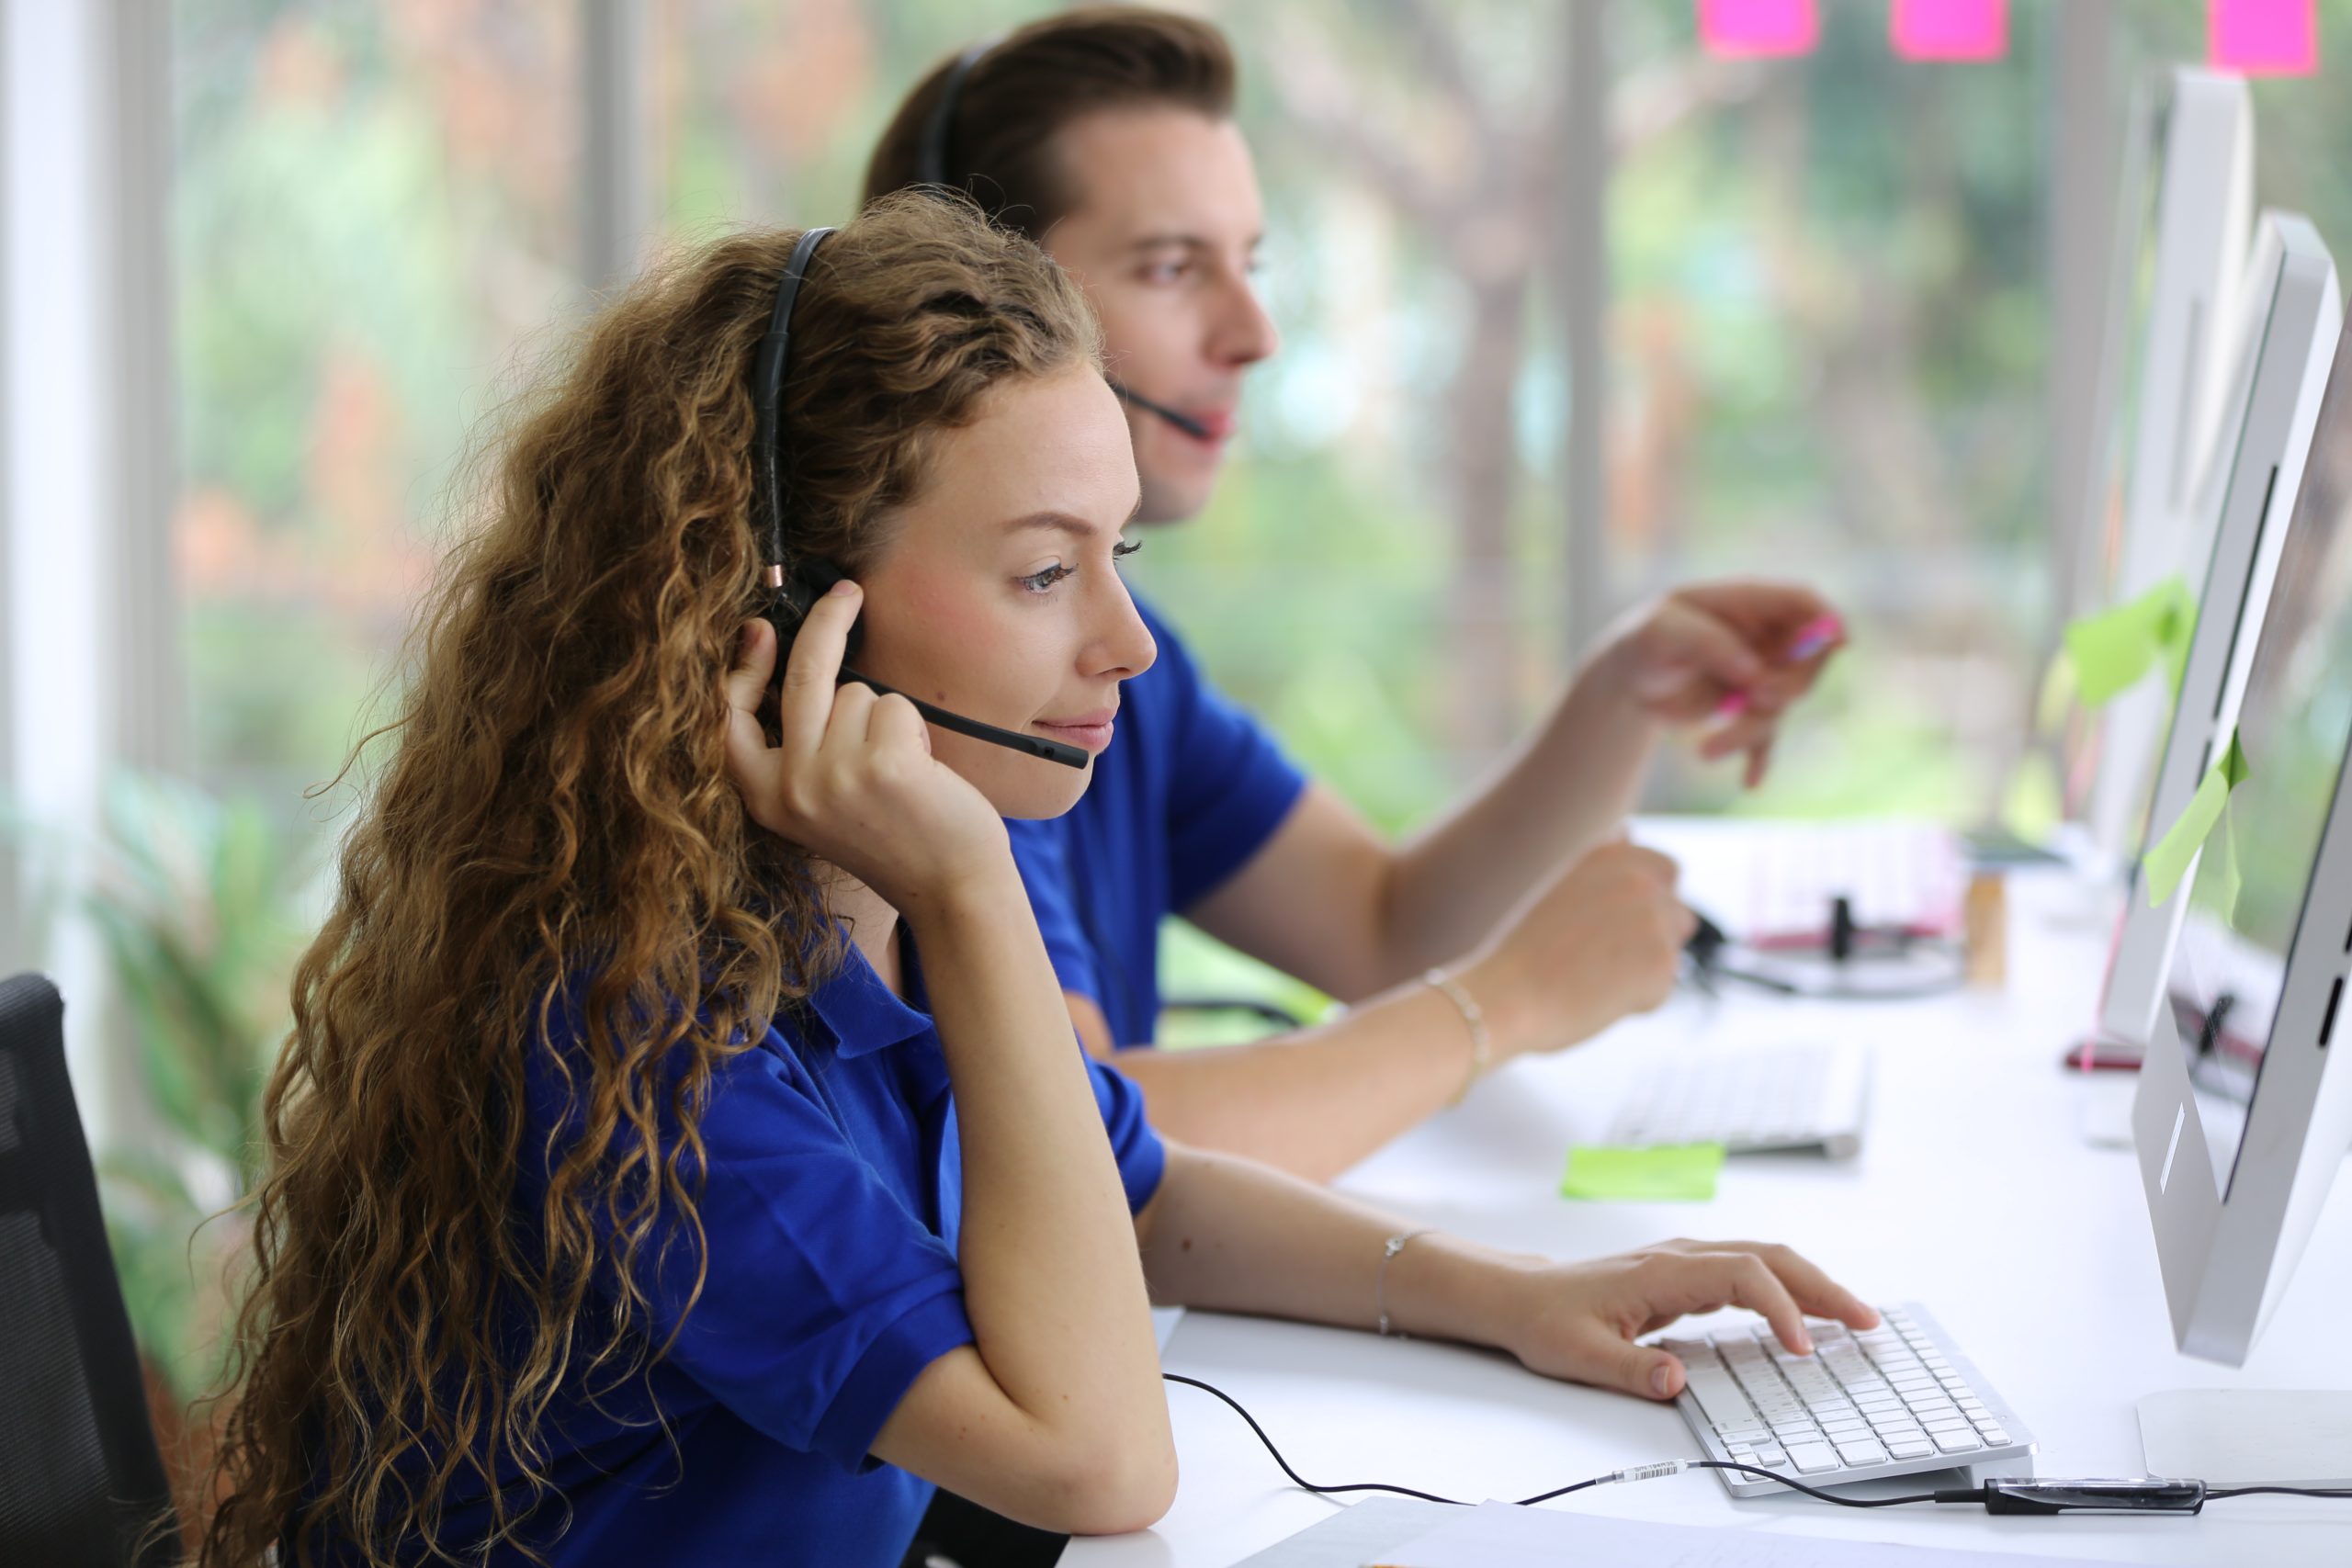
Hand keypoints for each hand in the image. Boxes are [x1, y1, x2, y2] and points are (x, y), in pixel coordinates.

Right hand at [721, 583, 1008, 909]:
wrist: (949, 887)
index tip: (759, 628)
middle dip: (827, 622)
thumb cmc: (894, 835)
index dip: (743, 669)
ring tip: (899, 767)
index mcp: (765, 798)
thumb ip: (800, 747)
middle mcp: (791, 788)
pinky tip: (919, 770)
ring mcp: (833, 776)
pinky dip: (911, 726)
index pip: (728, 720)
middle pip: (800, 677)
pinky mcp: (881, 765)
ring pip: (856, 693)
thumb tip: (794, 658)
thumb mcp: (822, 802)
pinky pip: (893, 706)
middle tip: (848, 593)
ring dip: (885, 716)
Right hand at [1461, 840, 1696, 1057]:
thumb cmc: (1523, 951)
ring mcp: (1654, 917)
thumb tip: (1628, 831)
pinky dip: (1636, 1002)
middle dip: (1655, 940)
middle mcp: (1637, 877)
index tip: (1617, 929)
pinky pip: (1662, 989)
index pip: (1666, 870)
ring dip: (1644, 971)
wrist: (1506, 994)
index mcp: (1610, 854)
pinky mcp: (1662, 960)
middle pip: (1678, 915)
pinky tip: (1596, 999)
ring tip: (1591, 979)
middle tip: (1603, 962)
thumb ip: (1603, 863)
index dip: (1650, 903)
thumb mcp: (1562, 887)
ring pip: (1670, 953)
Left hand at [1497, 1239, 1878, 1399]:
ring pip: (1764, 1260)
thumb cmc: (1549, 1321)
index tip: (1803, 1350)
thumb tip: (1677, 1383)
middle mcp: (1681, 1257)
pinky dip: (1788, 1290)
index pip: (1742, 1275)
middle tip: (1867, 1323)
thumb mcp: (1580, 1355)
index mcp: (1661, 1271)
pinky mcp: (1688, 1275)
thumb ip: (1630, 1370)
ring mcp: (1687, 1262)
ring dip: (1812, 1285)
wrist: (1523, 1297)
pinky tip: (1808, 1316)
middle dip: (1821, 1287)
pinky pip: (1750, 1274)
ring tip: (1856, 1319)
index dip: (1780, 1308)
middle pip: (1769, 1257)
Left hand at [1598, 580, 1843, 787]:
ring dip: (1750, 731)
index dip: (1826, 619)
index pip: (1802, 603)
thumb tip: (1757, 674)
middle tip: (1755, 699)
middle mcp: (1763, 639)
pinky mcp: (1748, 709)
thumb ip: (1711, 644)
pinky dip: (1759, 758)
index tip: (1838, 643)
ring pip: (1782, 705)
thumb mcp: (1663, 632)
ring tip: (1706, 750)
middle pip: (1808, 659)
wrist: (1628, 680)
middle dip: (1788, 685)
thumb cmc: (1644, 641)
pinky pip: (1767, 736)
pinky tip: (1751, 781)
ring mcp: (1760, 675)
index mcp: (1747, 605)